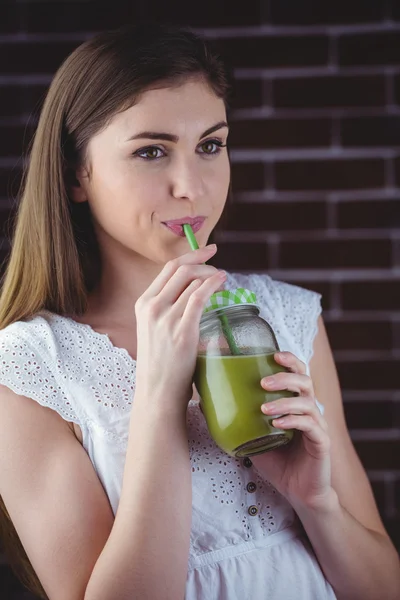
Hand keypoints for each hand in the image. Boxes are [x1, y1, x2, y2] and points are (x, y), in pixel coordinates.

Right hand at [134, 244, 225, 416]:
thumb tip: (195, 290)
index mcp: (143, 303)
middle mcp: (152, 307)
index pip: (168, 269)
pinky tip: (222, 282)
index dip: (191, 256)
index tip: (207, 251)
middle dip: (203, 260)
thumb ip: (169, 308)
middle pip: (181, 269)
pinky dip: (213, 284)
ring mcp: (165, 318)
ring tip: (224, 280)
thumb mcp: (155, 329)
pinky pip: (199, 297)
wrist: (157, 391)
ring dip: (212, 275)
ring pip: (192, 281)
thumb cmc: (162, 362)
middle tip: (219, 264)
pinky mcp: (181, 330)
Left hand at [251, 351, 332, 510]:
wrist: (299, 493)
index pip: (297, 372)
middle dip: (285, 376)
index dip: (289, 359)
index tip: (273, 353)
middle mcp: (310, 409)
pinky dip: (293, 421)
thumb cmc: (277, 462)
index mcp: (295, 402)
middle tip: (263, 382)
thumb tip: (206, 403)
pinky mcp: (322, 442)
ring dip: (284, 401)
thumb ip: (238, 420)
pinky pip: (310, 425)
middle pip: (305, 380)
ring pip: (307, 401)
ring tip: (264, 408)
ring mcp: (318, 425)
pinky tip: (277, 424)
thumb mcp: (253, 437)